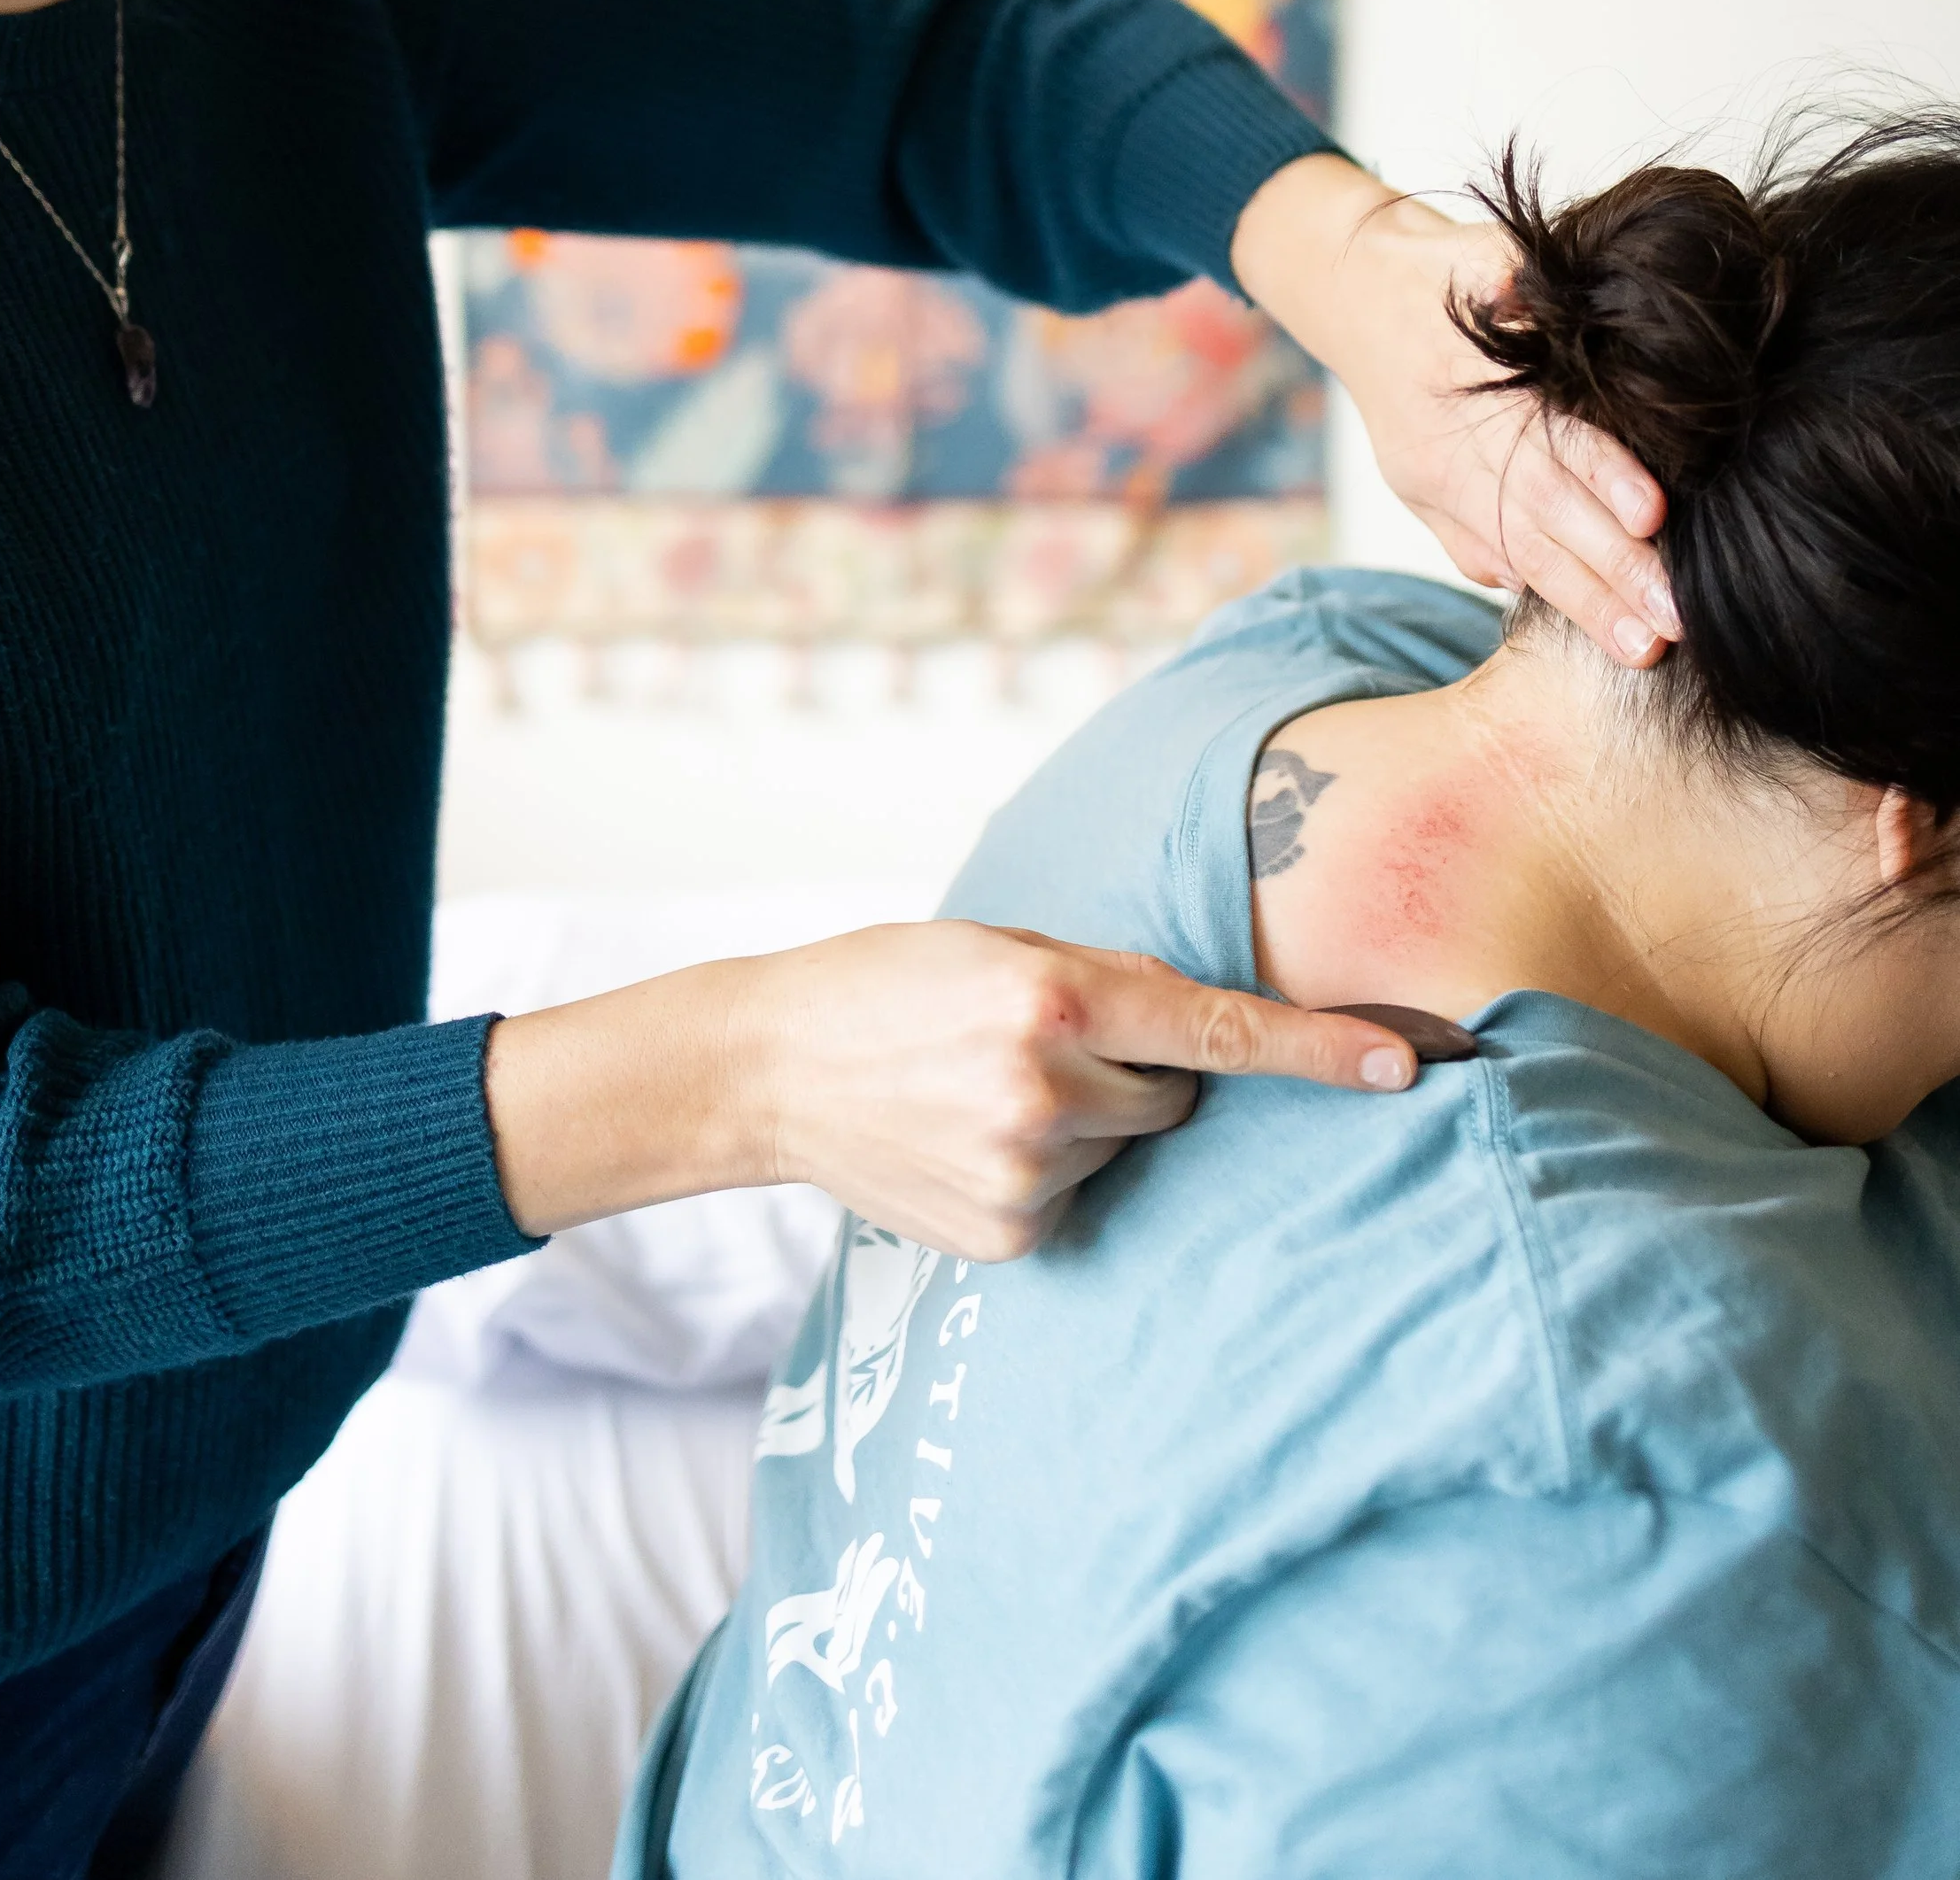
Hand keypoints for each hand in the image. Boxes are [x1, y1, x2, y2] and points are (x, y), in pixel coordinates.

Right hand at [485, 923, 1428, 1260]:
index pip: (1219, 1029)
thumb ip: (1108, 986)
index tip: (1408, 1069)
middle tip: (1042, 1046)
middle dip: (1137, 1071)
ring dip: (1088, 1122)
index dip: (1321, 1052)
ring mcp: (1027, 1169)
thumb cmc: (896, 982)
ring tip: (989, 1094)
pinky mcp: (1011, 1234)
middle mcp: (1049, 1084)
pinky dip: (1048, 1172)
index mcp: (1055, 994)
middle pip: (1176, 1092)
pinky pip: (1081, 1199)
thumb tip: (1219, 1040)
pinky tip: (974, 1145)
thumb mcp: (1003, 947)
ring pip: (1129, 1146)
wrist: (772, 1063)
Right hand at [1232, 153, 1678, 664]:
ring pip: (1512, 551)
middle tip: (1672, 619)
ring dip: (1580, 603)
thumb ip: (1529, 285)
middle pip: (1537, 515)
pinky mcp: (1426, 499)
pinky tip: (1582, 625)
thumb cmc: (1445, 271)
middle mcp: (1447, 444)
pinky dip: (1527, 588)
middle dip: (1609, 573)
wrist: (1352, 292)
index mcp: (1466, 381)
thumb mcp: (1490, 255)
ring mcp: (1431, 480)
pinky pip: (1475, 554)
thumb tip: (1569, 297)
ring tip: (1639, 647)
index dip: (1600, 473)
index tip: (1652, 514)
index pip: (1544, 433)